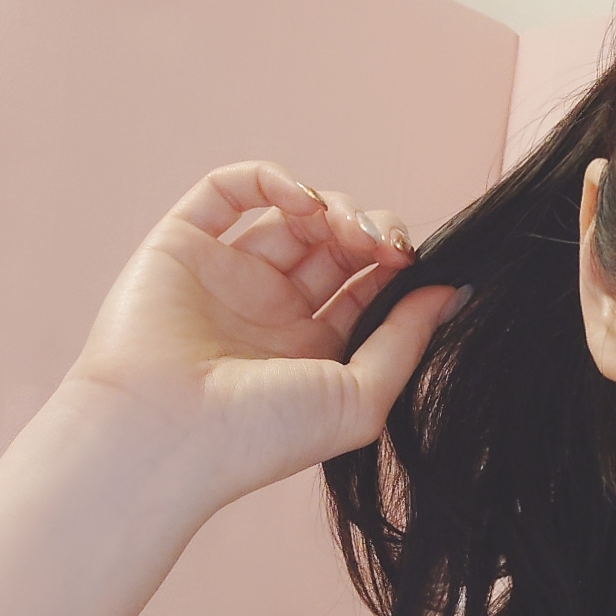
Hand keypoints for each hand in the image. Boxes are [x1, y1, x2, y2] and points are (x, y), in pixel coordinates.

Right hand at [61, 161, 460, 510]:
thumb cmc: (260, 434)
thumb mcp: (360, 397)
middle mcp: (271, 312)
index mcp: (314, 351)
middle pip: (337, 245)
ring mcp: (228, 276)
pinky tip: (303, 200)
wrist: (164, 436)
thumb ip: (406, 341)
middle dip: (371, 232)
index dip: (396, 265)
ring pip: (292, 214)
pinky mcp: (182, 246)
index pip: (368, 287)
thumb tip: (452, 290)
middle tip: (383, 244)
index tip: (415, 263)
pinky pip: (227, 190)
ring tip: (347, 229)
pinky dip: (269, 178)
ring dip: (333, 207)